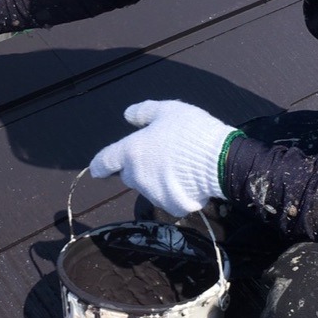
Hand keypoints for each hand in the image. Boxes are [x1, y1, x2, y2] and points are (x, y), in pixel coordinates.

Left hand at [89, 100, 240, 216]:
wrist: (220, 161)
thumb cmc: (191, 131)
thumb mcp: (168, 110)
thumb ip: (144, 112)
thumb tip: (127, 115)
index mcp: (132, 151)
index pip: (106, 161)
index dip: (100, 164)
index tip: (96, 169)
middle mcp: (137, 176)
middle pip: (129, 174)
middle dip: (137, 167)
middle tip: (158, 156)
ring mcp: (153, 194)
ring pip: (147, 187)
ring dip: (154, 179)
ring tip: (178, 166)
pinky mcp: (171, 206)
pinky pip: (167, 197)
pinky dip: (173, 190)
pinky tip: (188, 180)